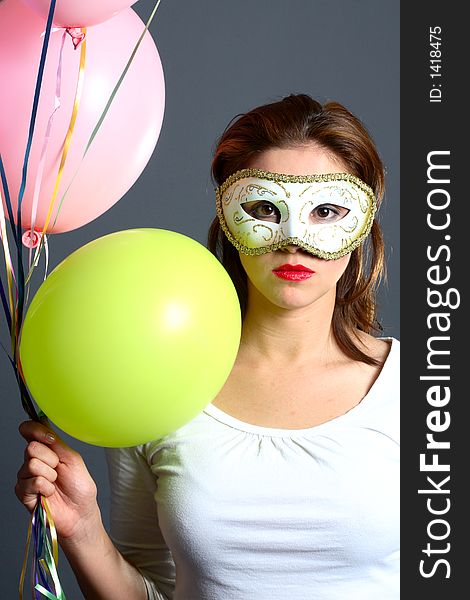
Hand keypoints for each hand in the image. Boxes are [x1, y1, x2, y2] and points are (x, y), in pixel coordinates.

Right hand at [16, 420, 100, 541]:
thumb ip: (55, 442)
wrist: (80, 512)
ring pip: (31, 464)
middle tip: (59, 470)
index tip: (50, 439)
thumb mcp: (72, 458)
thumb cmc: (79, 487)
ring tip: (55, 483)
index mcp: (46, 450)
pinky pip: (33, 481)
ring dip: (50, 474)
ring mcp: (26, 477)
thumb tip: (43, 422)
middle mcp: (33, 461)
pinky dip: (46, 487)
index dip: (35, 430)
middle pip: (31, 448)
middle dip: (51, 459)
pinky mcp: (23, 492)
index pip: (29, 431)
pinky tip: (49, 493)